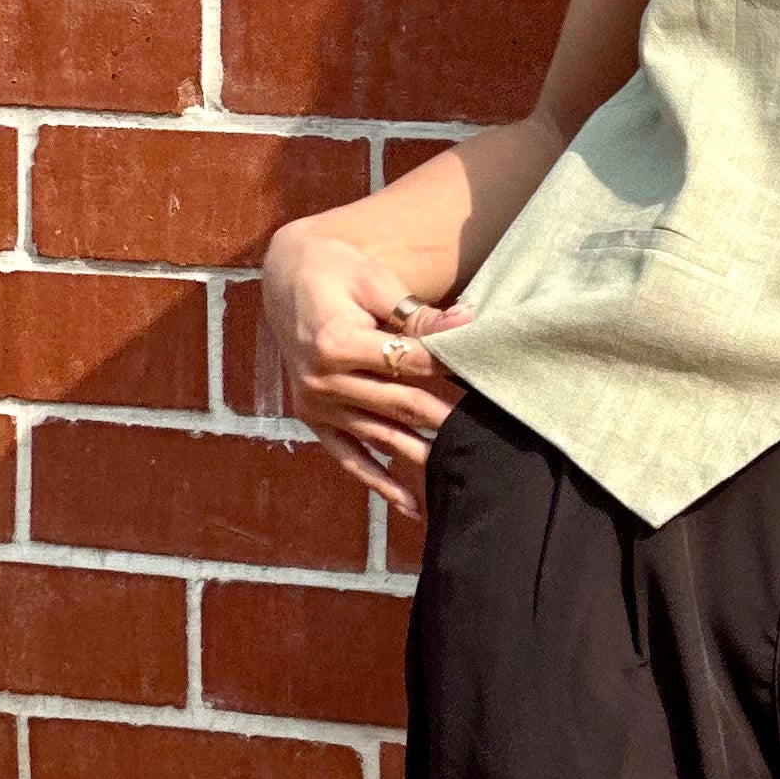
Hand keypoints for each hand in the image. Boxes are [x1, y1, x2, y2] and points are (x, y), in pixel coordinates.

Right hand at [262, 223, 462, 516]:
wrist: (287, 278)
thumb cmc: (339, 272)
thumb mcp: (376, 281)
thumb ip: (418, 312)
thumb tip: (467, 324)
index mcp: (335, 341)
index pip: (408, 361)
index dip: (450, 366)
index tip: (484, 375)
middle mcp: (322, 379)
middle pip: (400, 404)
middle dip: (447, 417)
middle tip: (491, 432)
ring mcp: (316, 404)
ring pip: (381, 436)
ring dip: (423, 455)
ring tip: (466, 473)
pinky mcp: (314, 420)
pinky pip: (350, 458)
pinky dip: (380, 483)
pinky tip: (413, 506)